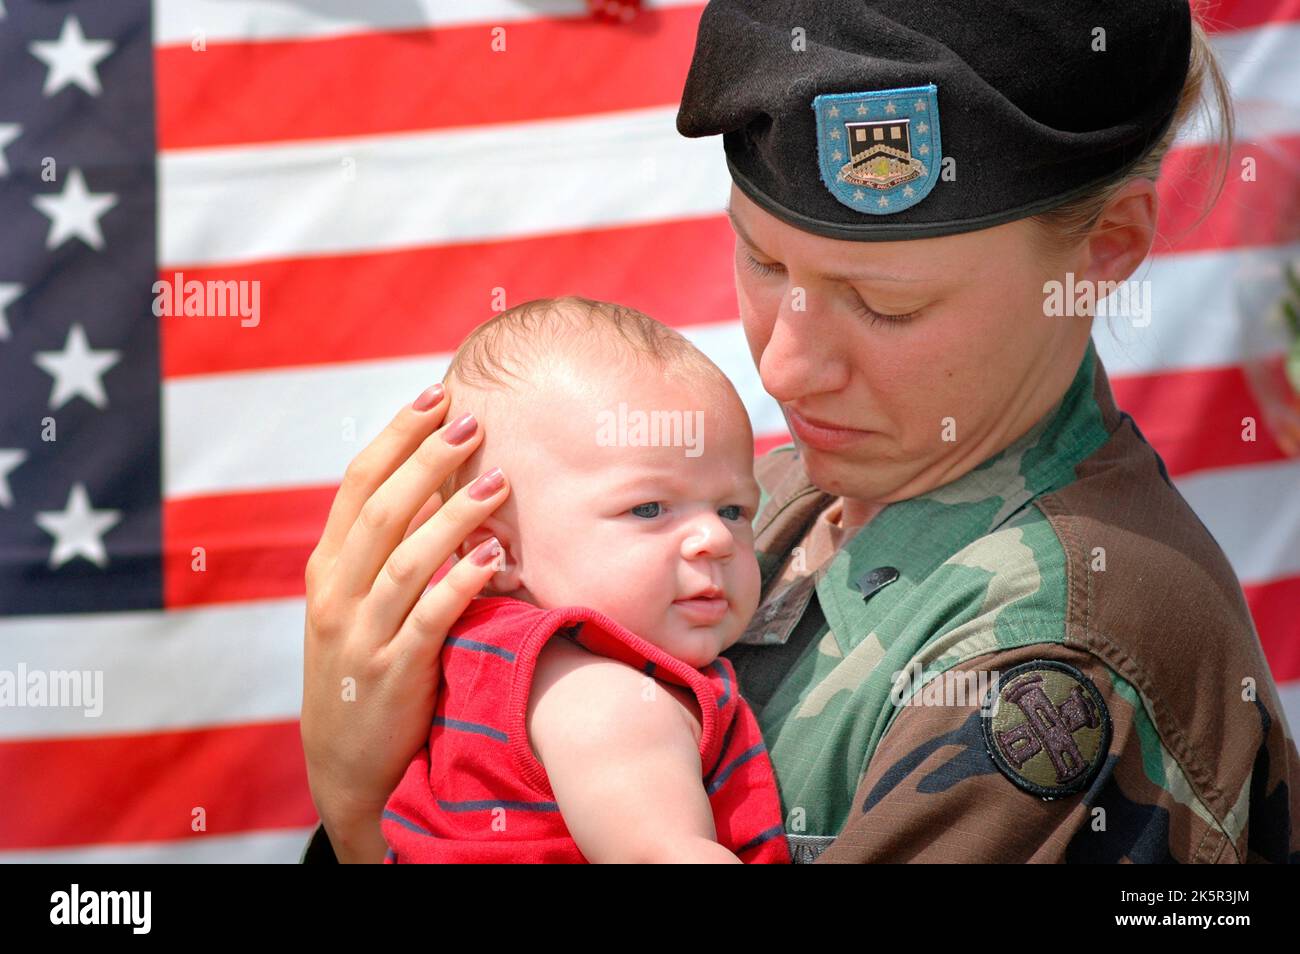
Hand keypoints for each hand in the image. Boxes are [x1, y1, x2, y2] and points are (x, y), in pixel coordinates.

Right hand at [300, 384, 508, 861]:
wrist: (344, 763)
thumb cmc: (363, 667)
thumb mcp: (357, 602)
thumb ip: (384, 548)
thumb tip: (437, 482)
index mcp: (328, 566)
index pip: (358, 484)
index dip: (397, 435)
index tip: (436, 395)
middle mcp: (338, 593)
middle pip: (382, 510)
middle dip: (427, 460)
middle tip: (473, 420)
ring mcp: (362, 634)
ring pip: (407, 559)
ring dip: (454, 516)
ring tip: (498, 479)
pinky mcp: (394, 673)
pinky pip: (430, 619)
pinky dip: (461, 584)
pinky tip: (496, 557)